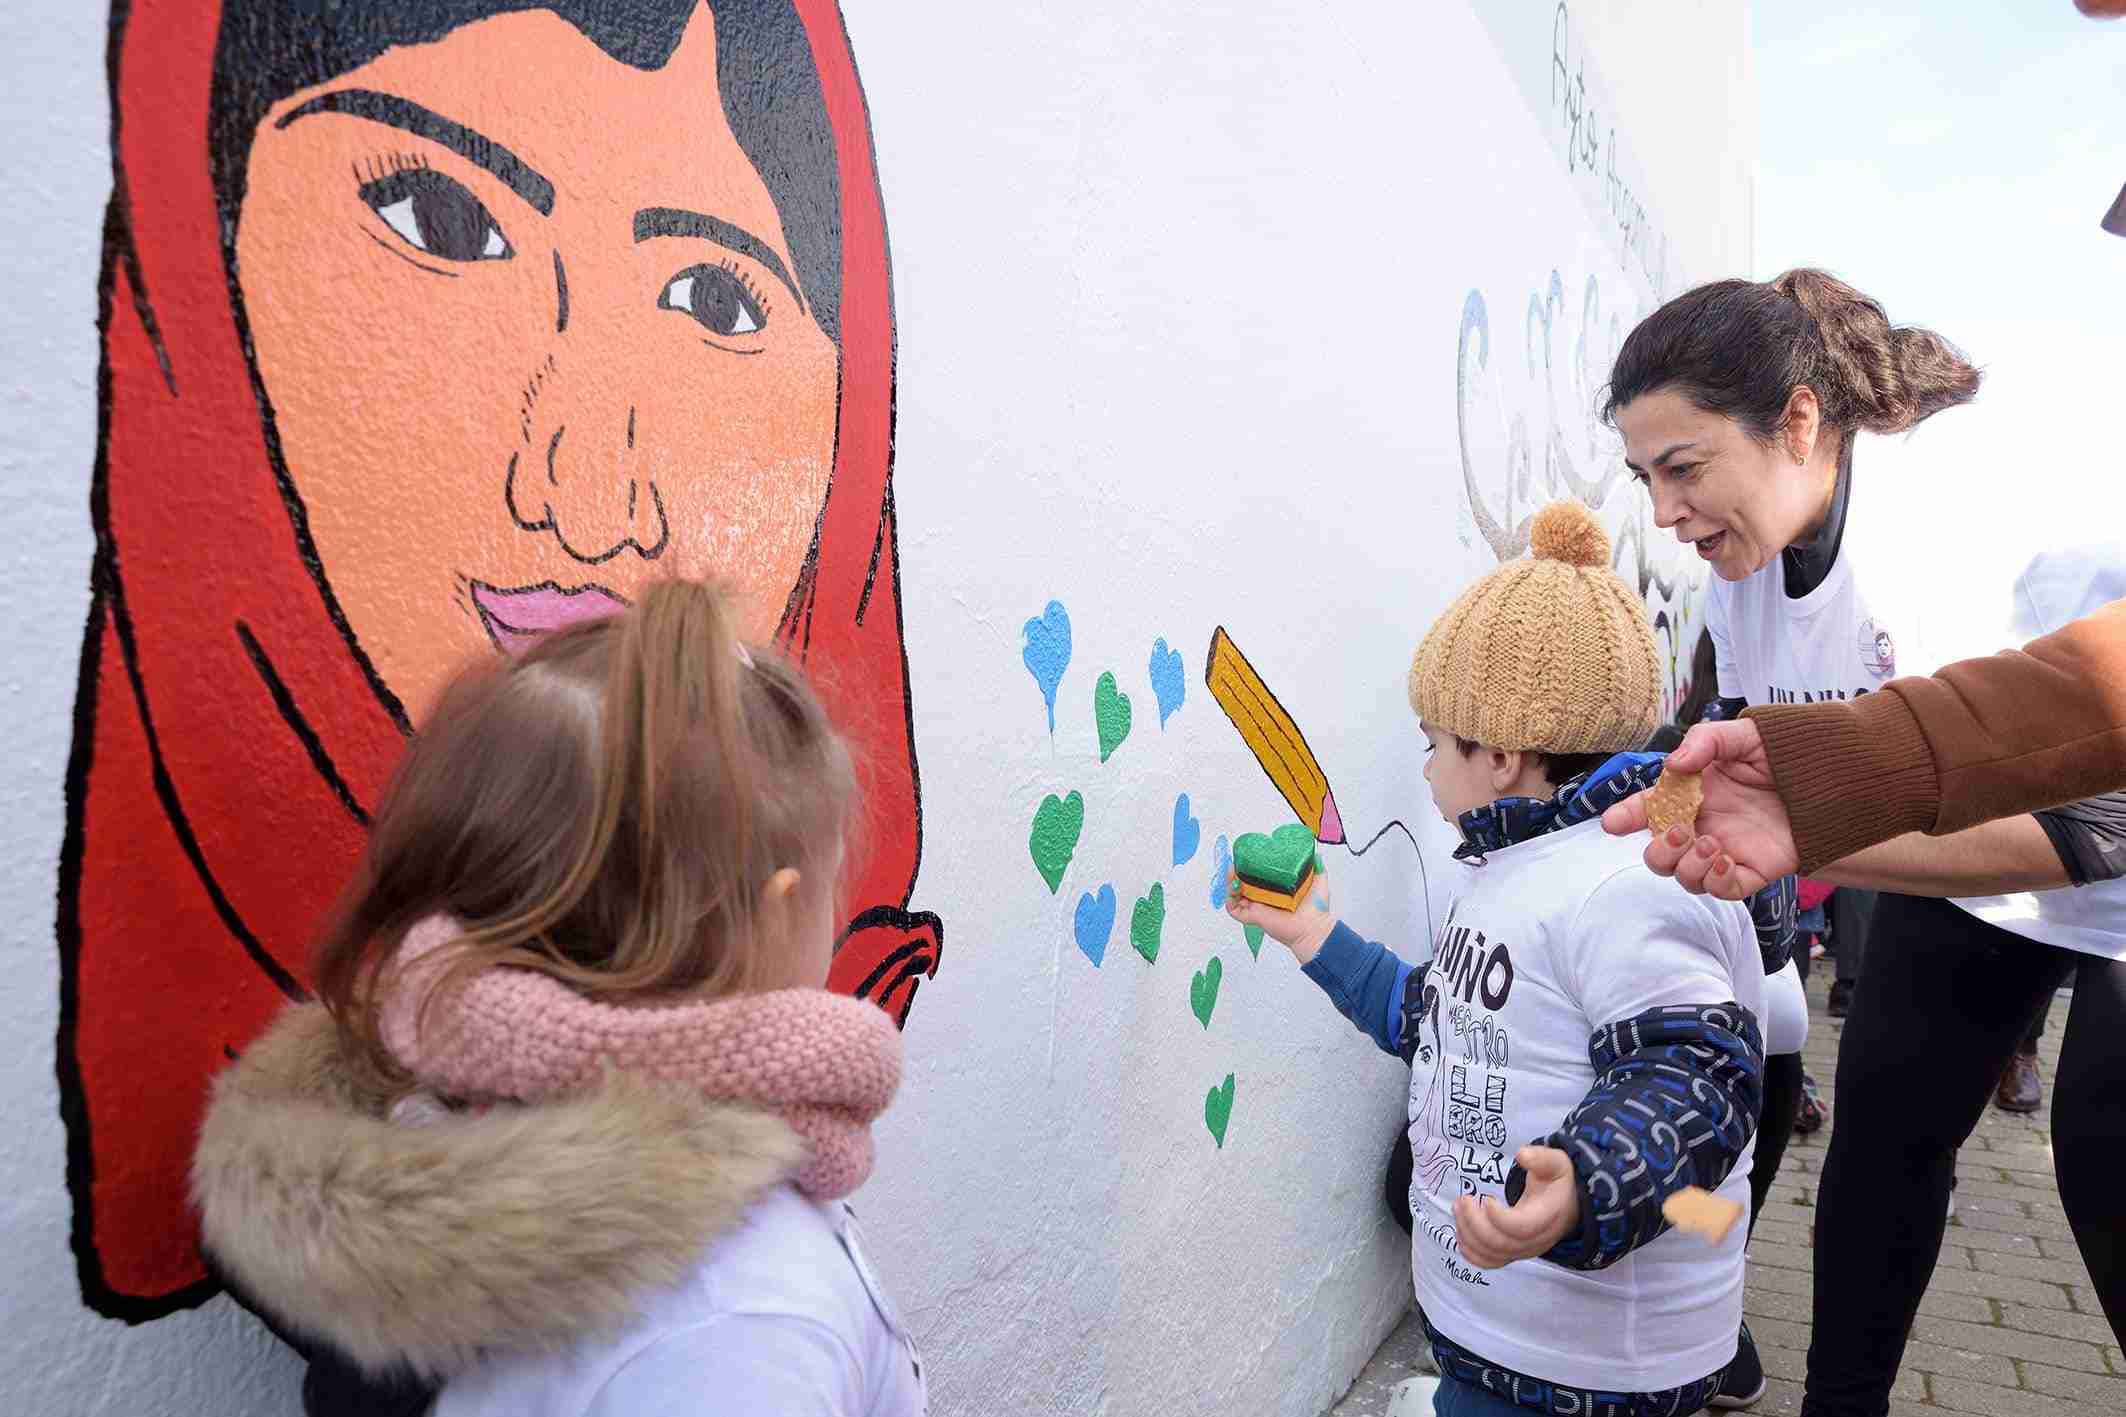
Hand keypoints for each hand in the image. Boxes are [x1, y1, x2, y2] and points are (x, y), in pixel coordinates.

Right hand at [1224, 866, 1335, 963]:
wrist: (1313, 927)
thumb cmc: (1316, 909)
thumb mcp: (1318, 882)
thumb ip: (1317, 868)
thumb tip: (1317, 854)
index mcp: (1276, 890)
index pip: (1258, 877)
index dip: (1250, 867)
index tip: (1246, 858)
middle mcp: (1265, 898)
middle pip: (1243, 884)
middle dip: (1236, 873)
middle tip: (1235, 864)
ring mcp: (1258, 908)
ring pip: (1236, 895)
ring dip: (1230, 884)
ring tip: (1232, 874)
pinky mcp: (1254, 917)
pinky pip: (1234, 910)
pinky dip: (1229, 901)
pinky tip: (1234, 890)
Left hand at [1452, 1146, 1579, 1268]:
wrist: (1568, 1207)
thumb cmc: (1557, 1183)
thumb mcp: (1557, 1164)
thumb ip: (1541, 1158)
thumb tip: (1522, 1154)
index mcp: (1547, 1216)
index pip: (1520, 1227)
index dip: (1498, 1217)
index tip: (1486, 1198)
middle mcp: (1536, 1239)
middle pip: (1500, 1243)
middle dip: (1474, 1223)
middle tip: (1462, 1200)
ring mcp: (1524, 1250)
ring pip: (1492, 1254)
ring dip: (1468, 1234)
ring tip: (1458, 1209)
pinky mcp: (1514, 1254)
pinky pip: (1490, 1262)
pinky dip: (1471, 1253)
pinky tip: (1460, 1233)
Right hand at [1600, 719, 1797, 900]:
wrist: (1831, 778)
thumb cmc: (1783, 755)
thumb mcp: (1742, 735)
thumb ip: (1706, 741)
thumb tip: (1674, 765)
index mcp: (1690, 795)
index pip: (1647, 809)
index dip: (1625, 817)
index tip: (1614, 822)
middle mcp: (1701, 826)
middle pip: (1657, 855)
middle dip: (1657, 850)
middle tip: (1678, 831)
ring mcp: (1724, 851)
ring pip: (1684, 877)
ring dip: (1687, 866)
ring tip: (1712, 844)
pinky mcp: (1751, 871)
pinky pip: (1723, 890)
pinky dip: (1716, 881)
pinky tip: (1727, 859)